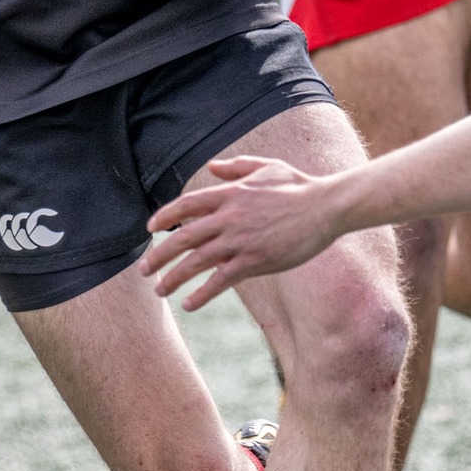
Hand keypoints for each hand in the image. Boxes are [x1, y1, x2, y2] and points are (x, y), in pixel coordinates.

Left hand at [141, 155, 340, 309]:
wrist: (326, 207)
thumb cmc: (299, 185)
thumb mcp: (267, 167)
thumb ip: (237, 167)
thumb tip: (212, 167)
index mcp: (231, 193)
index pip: (187, 205)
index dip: (165, 216)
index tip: (150, 229)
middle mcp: (230, 217)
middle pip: (183, 237)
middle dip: (159, 255)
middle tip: (144, 270)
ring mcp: (241, 240)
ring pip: (196, 261)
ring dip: (173, 278)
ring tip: (160, 291)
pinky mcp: (255, 260)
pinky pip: (220, 280)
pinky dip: (202, 294)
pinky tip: (189, 304)